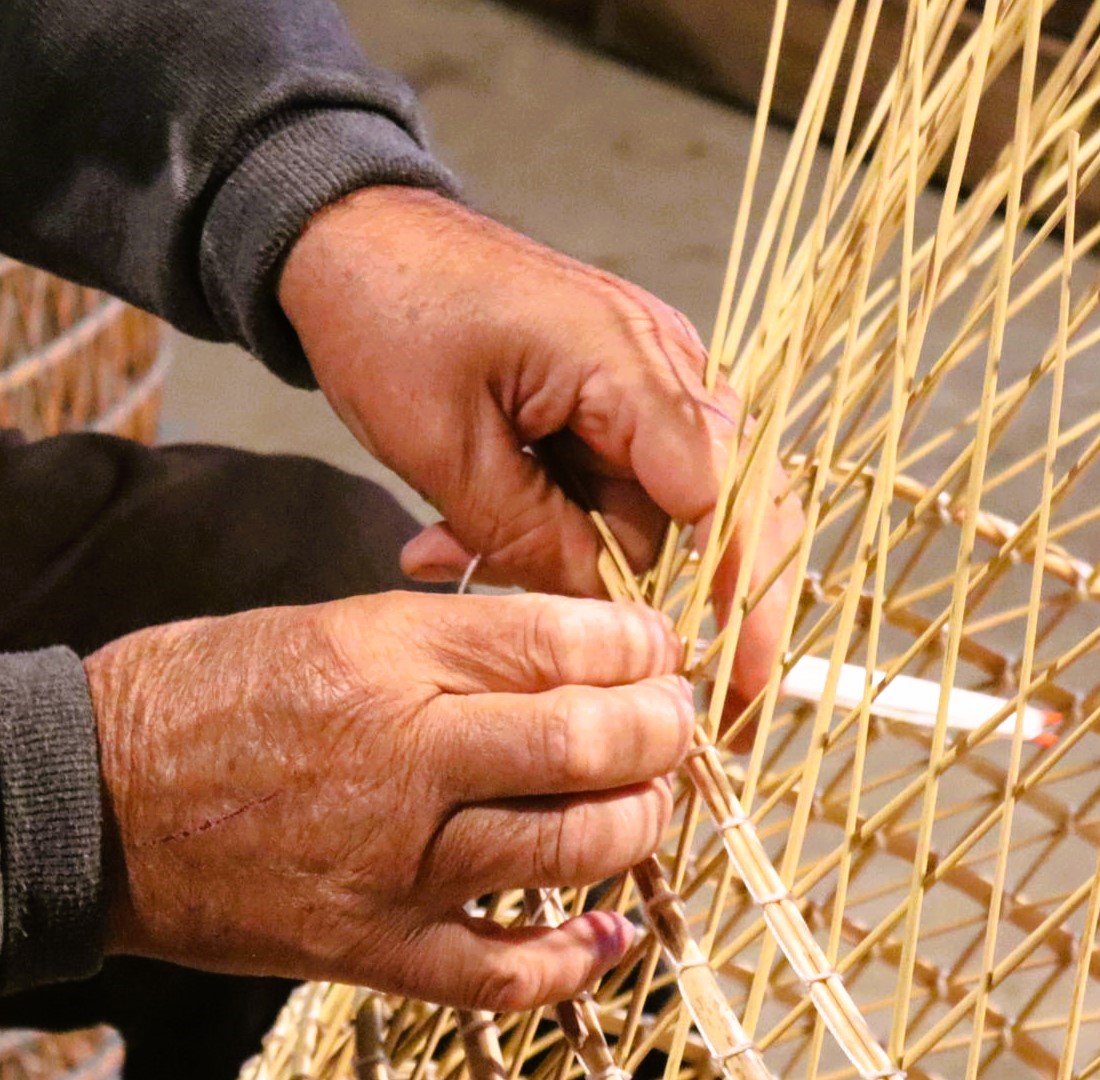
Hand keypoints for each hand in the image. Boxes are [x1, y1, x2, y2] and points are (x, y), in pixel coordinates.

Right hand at [87, 592, 691, 1009]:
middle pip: (585, 740)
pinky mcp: (372, 948)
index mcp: (388, 657)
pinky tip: (617, 929)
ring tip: (654, 795)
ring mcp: (393, 865)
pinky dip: (577, 957)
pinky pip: (505, 973)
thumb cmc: (216, 691)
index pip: (557, 641)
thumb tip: (572, 649)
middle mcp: (403, 758)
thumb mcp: (334, 623)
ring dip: (641, 819)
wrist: (99, 795)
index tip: (658, 644)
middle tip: (677, 715)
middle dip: (660, 723)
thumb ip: (457, 638)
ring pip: (571, 847)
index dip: (634, 641)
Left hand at [279, 187, 803, 706]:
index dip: (738, 596)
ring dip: (578, 557)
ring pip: (653, 507)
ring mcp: (642, 380)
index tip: (734, 684)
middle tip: (696, 695)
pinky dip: (558, 524)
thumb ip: (535, 539)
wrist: (353, 239)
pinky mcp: (609, 397)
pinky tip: (466, 533)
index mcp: (631, 363)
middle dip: (687, 599)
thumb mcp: (445, 447)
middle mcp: (663, 368)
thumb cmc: (388, 317)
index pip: (722, 497)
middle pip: (720, 507)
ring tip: (457, 554)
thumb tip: (607, 618)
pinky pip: (612, 483)